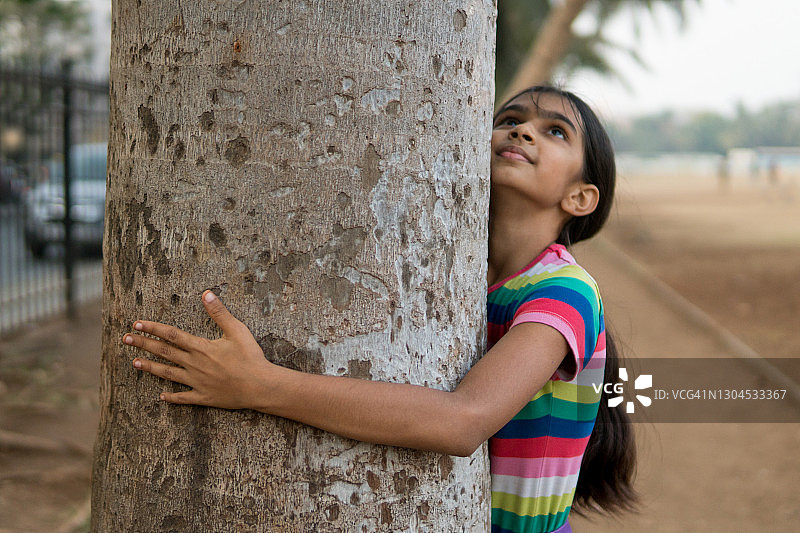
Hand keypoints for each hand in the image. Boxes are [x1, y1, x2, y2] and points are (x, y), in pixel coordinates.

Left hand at [124, 290, 270, 408]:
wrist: (259, 386)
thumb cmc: (251, 357)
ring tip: (134, 363)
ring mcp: (197, 382)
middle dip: (143, 345)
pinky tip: (161, 397)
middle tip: (125, 339)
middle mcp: (194, 365)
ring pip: (168, 374)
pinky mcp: (204, 397)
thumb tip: (206, 294)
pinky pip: (183, 398)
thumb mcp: (237, 330)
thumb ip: (220, 312)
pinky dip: (171, 398)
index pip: (171, 335)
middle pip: (164, 353)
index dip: (153, 329)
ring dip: (150, 368)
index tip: (137, 324)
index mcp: (201, 348)